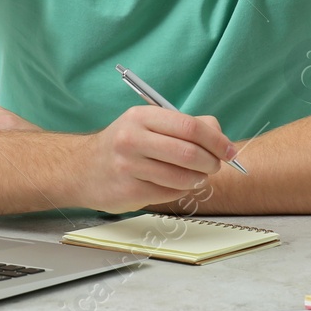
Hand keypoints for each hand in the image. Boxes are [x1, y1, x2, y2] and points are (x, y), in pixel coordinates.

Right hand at [74, 106, 239, 214]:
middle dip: (211, 162)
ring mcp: (128, 167)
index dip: (216, 140)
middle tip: (215, 166)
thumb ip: (184, 126)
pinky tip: (176, 185)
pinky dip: (181, 191)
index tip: (229, 150)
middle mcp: (132, 139)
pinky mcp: (128, 191)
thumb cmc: (123, 145)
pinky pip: (169, 193)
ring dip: (198, 179)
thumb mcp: (147, 124)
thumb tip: (219, 135)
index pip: (190, 127)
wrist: (81, 169)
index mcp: (141, 117)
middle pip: (189, 153)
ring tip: (197, 177)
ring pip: (182, 177)